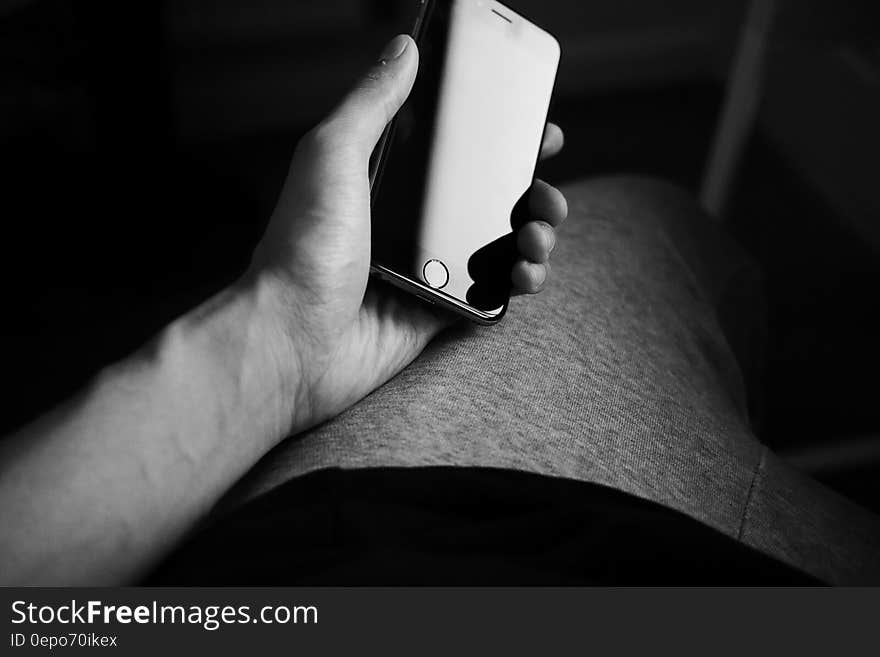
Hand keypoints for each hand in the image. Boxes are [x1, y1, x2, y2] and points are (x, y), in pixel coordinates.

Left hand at [252, 34, 567, 433]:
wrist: (293, 338)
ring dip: (533, 234)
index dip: (498, 142)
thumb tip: (404, 48)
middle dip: (529, 192)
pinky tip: (526, 273)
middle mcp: (406, 223)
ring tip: (538, 233)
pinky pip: (491, 293)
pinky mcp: (435, 311)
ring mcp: (423, 269)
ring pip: (497, 245)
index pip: (454, 154)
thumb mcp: (334, 155)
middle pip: (486, 199)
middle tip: (545, 193)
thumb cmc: (303, 248)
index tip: (535, 133)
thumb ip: (372, 103)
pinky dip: (519, 282)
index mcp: (384, 183)